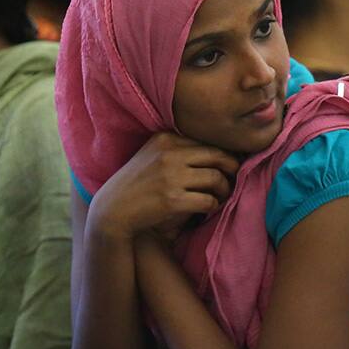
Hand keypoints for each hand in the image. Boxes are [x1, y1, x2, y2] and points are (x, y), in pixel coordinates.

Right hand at [89, 133, 239, 241]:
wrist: (114, 209)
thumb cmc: (138, 183)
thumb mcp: (153, 154)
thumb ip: (178, 148)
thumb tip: (217, 148)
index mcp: (166, 139)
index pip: (207, 140)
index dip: (224, 153)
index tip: (229, 165)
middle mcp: (169, 154)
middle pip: (218, 156)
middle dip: (232, 168)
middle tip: (235, 179)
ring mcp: (170, 177)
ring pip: (216, 178)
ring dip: (225, 189)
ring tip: (222, 196)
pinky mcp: (172, 200)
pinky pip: (208, 200)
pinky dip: (213, 205)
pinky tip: (209, 208)